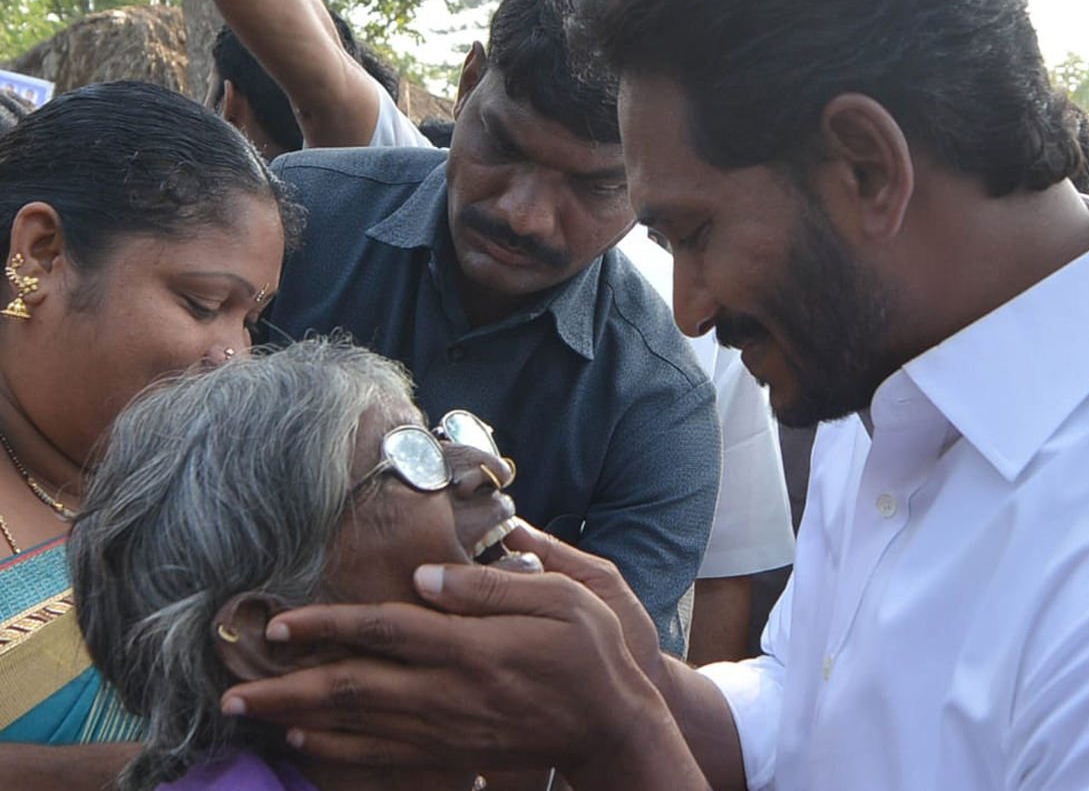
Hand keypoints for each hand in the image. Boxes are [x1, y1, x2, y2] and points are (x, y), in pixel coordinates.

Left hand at [221, 528, 670, 775]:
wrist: (611, 727)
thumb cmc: (591, 653)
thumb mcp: (562, 599)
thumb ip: (487, 589)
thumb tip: (423, 577)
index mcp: (470, 647)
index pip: (384, 631)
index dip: (328, 627)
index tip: (281, 626)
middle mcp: (448, 692)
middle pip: (352, 690)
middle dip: (286, 688)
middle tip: (231, 691)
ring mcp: (447, 729)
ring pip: (357, 728)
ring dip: (299, 720)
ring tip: (253, 714)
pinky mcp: (452, 753)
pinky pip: (382, 758)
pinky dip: (337, 751)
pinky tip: (308, 742)